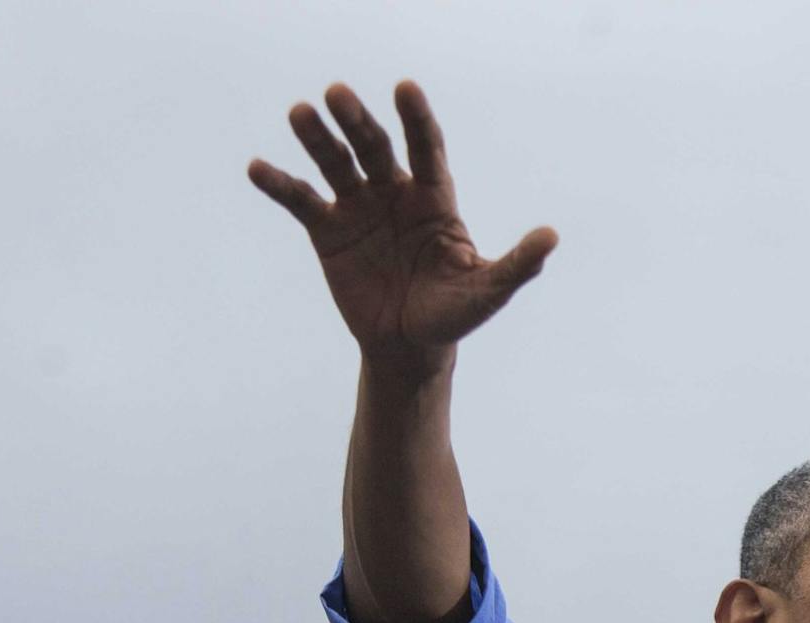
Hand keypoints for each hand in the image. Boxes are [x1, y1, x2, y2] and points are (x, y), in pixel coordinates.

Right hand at [248, 79, 556, 371]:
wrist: (409, 346)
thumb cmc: (453, 314)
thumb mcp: (487, 291)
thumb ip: (516, 265)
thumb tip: (551, 237)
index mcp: (434, 199)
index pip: (427, 150)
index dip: (417, 120)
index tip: (405, 89)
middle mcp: (394, 193)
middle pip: (375, 147)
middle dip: (358, 120)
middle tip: (338, 94)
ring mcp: (358, 207)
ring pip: (335, 163)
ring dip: (317, 138)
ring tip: (301, 114)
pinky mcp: (326, 230)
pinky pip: (300, 200)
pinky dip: (279, 184)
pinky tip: (258, 168)